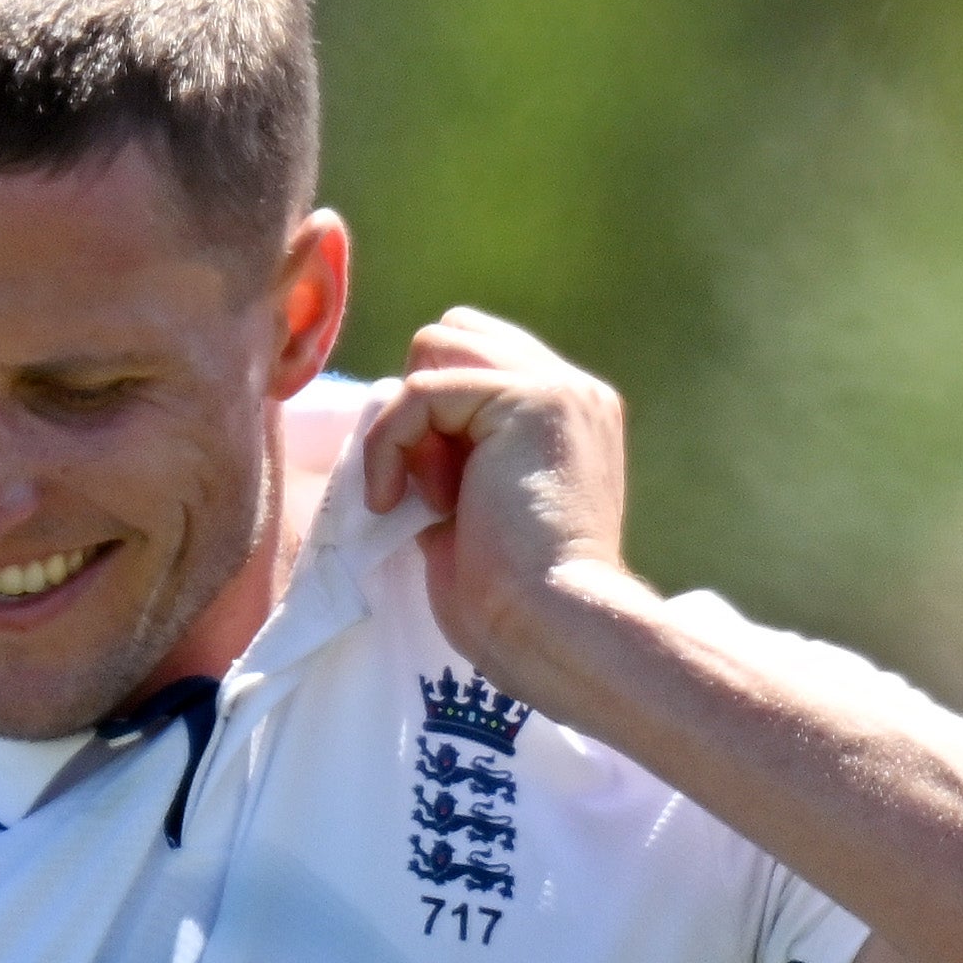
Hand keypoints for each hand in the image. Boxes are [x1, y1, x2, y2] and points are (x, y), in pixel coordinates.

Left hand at [356, 307, 639, 699]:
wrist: (552, 629)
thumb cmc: (507, 604)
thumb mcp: (467, 514)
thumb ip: (446, 461)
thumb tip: (394, 430)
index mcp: (563, 417)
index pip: (474, 360)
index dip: (430, 415)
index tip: (431, 495)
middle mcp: (571, 390)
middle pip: (452, 334)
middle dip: (419, 406)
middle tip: (430, 491)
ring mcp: (558, 388)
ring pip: (436, 344)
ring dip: (409, 422)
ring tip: (430, 498)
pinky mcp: (530, 399)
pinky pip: (421, 389)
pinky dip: (390, 444)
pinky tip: (399, 504)